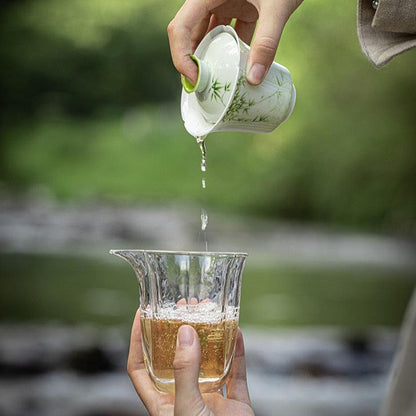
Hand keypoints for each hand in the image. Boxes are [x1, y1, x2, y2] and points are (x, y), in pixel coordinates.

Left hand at [127, 309, 254, 415]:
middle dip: (178, 329)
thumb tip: (184, 330)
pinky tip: (236, 330)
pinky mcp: (234, 400)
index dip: (137, 339)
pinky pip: (236, 369)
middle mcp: (184, 394)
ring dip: (209, 335)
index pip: (141, 365)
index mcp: (162, 401)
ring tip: (208, 310)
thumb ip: (184, 370)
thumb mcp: (186, 408)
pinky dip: (237, 350)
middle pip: (176, 355)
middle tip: (183, 305)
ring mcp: (210, 397)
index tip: (142, 313)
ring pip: (207, 358)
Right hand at [167, 0, 302, 85]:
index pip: (180, 28)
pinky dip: (231, 50)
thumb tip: (254, 80)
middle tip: (203, 88)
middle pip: (189, 34)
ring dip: (211, 57)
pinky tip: (238, 68)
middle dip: (193, 62)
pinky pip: (228, 31)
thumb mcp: (277, 7)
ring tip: (218, 82)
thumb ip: (266, 42)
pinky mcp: (239, 5)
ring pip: (208, 34)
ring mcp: (224, 2)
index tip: (196, 80)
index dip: (181, 57)